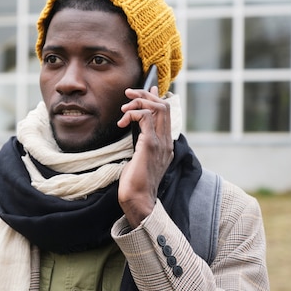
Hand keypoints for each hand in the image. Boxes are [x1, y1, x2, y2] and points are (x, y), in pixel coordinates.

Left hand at [117, 86, 173, 226]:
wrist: (138, 200)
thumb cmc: (135, 183)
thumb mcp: (139, 158)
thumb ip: (141, 143)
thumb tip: (135, 129)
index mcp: (166, 145)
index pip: (167, 113)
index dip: (156, 98)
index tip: (145, 90)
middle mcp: (167, 142)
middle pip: (164, 106)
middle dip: (145, 94)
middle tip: (128, 94)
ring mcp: (161, 143)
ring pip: (157, 108)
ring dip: (138, 102)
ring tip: (123, 109)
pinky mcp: (150, 145)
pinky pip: (146, 117)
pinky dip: (133, 113)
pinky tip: (122, 121)